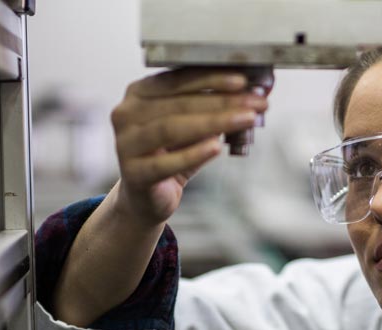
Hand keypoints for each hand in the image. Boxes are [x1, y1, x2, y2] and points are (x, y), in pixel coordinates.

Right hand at [110, 68, 268, 224]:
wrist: (148, 198)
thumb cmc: (172, 154)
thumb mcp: (193, 127)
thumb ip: (214, 108)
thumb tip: (256, 93)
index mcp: (139, 93)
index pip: (177, 79)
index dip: (211, 79)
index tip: (243, 81)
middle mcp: (125, 114)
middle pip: (179, 103)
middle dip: (222, 101)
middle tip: (255, 103)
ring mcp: (125, 144)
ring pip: (172, 128)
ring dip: (214, 122)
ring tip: (246, 120)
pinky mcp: (132, 174)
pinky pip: (165, 163)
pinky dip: (194, 154)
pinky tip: (217, 148)